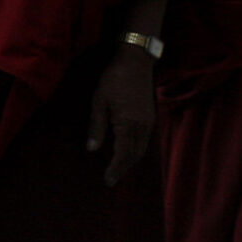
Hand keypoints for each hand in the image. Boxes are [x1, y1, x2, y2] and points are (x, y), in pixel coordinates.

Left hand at [87, 49, 154, 186]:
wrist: (136, 60)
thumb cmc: (114, 78)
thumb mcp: (99, 101)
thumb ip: (97, 126)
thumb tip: (91, 149)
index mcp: (129, 124)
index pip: (123, 154)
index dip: (116, 169)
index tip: (108, 181)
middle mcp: (142, 126)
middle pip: (134, 155)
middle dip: (123, 169)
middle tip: (112, 180)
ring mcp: (149, 121)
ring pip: (141, 149)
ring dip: (131, 161)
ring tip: (118, 169)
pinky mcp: (150, 116)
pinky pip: (145, 140)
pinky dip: (136, 150)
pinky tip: (128, 151)